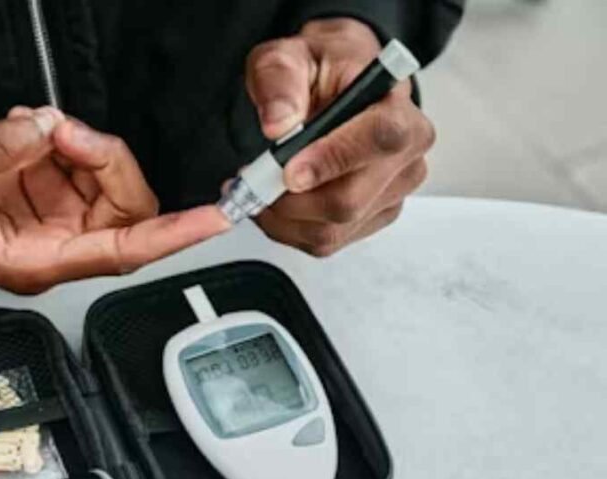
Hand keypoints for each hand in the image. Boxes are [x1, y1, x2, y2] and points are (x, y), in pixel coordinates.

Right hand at [0, 106, 229, 292]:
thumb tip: (43, 128)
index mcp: (36, 261)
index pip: (126, 250)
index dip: (175, 233)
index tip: (215, 216)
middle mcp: (51, 245)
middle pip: (123, 207)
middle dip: (104, 159)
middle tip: (62, 131)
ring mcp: (46, 219)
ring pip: (101, 180)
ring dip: (77, 144)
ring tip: (30, 129)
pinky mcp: (34, 195)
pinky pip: (72, 162)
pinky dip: (57, 138)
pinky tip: (21, 132)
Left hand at [243, 18, 434, 255]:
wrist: (335, 86)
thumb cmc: (321, 70)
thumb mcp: (290, 56)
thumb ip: (280, 80)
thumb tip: (278, 123)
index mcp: (398, 108)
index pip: (381, 139)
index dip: (333, 160)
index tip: (288, 170)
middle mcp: (407, 156)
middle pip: (350, 200)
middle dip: (290, 200)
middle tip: (251, 180)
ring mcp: (392, 193)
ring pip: (332, 230)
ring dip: (282, 218)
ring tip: (256, 188)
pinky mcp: (371, 218)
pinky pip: (325, 242)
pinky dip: (287, 229)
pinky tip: (274, 203)